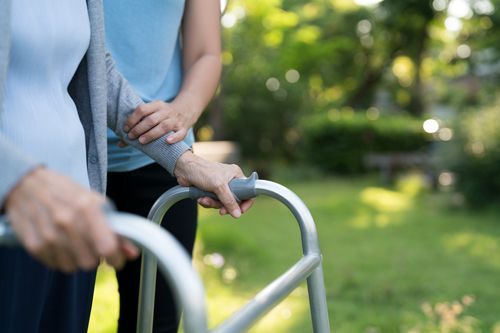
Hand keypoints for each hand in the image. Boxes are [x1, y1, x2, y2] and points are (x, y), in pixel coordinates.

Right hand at [5, 167, 138, 271]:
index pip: (107, 247)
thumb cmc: (65, 192)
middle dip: (95, 257)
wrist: (26, 185)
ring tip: (74, 242)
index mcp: (87, 208)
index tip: (118, 260)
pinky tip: (59, 243)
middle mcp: (67, 222)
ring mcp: (48, 235)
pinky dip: (60, 258)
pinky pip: (55, 265)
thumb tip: (132, 253)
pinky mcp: (33, 245)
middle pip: (90, 262)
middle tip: (92, 245)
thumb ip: (116, 229)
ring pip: (72, 267)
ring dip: (77, 259)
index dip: (117, 258)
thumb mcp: (95, 202)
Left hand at [124, 99, 196, 144]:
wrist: (186, 109)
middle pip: (151, 119)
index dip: (132, 119)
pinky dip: (175, 138)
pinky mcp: (183, 129)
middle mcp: (166, 112)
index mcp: (157, 105)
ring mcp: (175, 120)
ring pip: (164, 126)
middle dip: (139, 128)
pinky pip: (180, 133)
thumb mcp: (152, 113)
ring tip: (141, 141)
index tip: (126, 128)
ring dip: (152, 134)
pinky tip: (167, 141)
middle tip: (131, 136)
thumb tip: (119, 144)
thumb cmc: (163, 115)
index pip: (142, 110)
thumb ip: (137, 126)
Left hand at [173, 152, 252, 217]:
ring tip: (204, 199)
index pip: (248, 191)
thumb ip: (229, 201)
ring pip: (222, 203)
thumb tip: (238, 214)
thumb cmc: (203, 171)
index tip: (240, 211)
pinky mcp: (211, 191)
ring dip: (213, 204)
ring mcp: (220, 186)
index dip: (245, 202)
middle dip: (224, 206)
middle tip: (220, 211)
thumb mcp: (218, 186)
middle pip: (234, 200)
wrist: (184, 169)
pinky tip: (201, 198)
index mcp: (236, 175)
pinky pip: (213, 202)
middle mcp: (230, 180)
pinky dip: (207, 202)